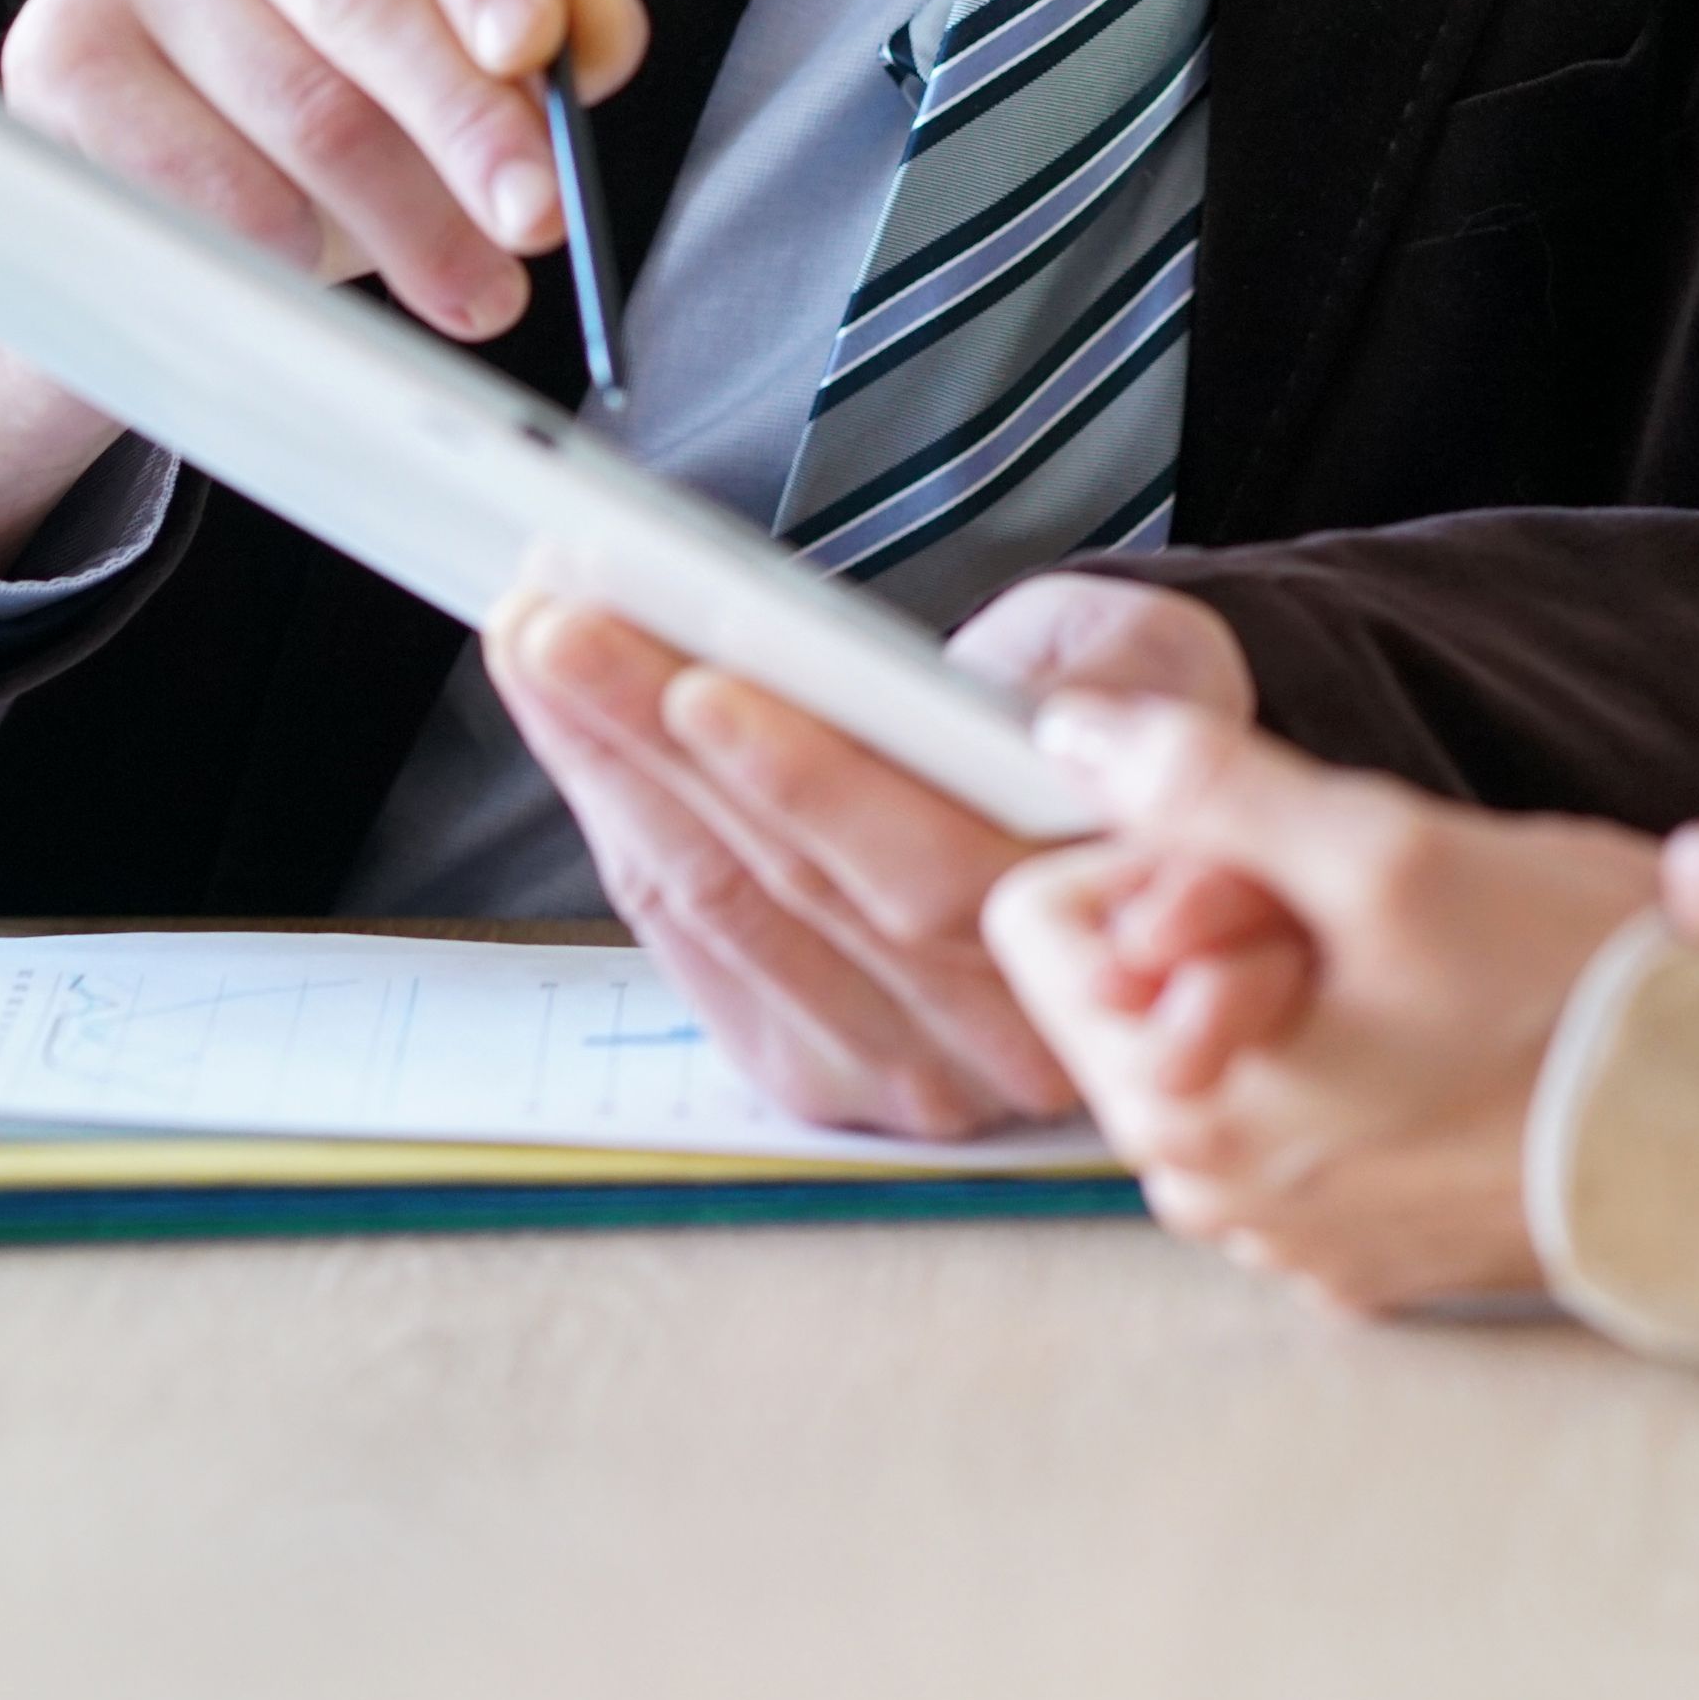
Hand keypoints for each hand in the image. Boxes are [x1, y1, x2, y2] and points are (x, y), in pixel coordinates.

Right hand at [0, 0, 650, 569]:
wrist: (168, 155)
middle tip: (539, 217)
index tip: (536, 50)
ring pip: (290, 92)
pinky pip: (190, 171)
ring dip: (403, 214)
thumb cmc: (349, 53)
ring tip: (476, 288)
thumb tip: (594, 40)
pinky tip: (329, 276)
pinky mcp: (51, 54)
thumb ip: (555, 12)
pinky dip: (279, 239)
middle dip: (466, 115)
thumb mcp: (467, 19)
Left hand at [480, 570, 1262, 1140]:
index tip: (703, 685)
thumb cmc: (1135, 720)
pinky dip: (620, 823)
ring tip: (539, 643)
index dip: (810, 783)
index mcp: (1106, 936)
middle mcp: (1010, 1040)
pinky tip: (572, 728)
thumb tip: (1025, 703)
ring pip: (727, 910)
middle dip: (658, 743)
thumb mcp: (1159, 667)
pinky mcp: (821, 1070)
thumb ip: (1114, 686)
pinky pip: (694, 945)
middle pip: (798, 887)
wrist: (1130, 821)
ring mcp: (909, 1074)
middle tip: (560, 626)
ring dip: (611, 769)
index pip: (934, 873)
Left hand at [983, 697, 1698, 1312]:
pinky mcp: (1372, 1249)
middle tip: (1373, 905)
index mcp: (1173, 1103)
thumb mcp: (1387, 851)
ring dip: (1304, 982)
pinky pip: (1315, 1115)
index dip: (1157, 847)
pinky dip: (1362, 1059)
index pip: (1042, 921)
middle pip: (1140, 983)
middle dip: (1234, 916)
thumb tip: (1071, 733)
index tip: (1276, 852)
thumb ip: (1207, 783)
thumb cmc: (1575, 1005)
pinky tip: (1459, 1038)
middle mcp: (1209, 1191)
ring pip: (1232, 1041)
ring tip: (1430, 968)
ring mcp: (1292, 1231)